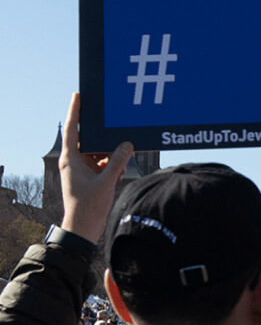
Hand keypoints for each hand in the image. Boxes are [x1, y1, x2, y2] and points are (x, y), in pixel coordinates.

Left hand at [59, 92, 133, 243]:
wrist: (83, 229)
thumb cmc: (87, 208)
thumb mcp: (106, 182)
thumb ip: (117, 162)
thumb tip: (127, 145)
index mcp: (70, 159)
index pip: (71, 129)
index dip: (74, 110)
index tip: (78, 95)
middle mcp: (74, 162)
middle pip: (87, 139)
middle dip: (100, 133)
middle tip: (110, 121)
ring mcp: (81, 169)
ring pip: (96, 151)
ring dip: (108, 151)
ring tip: (121, 150)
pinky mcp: (89, 177)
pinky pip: (101, 162)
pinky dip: (110, 162)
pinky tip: (121, 165)